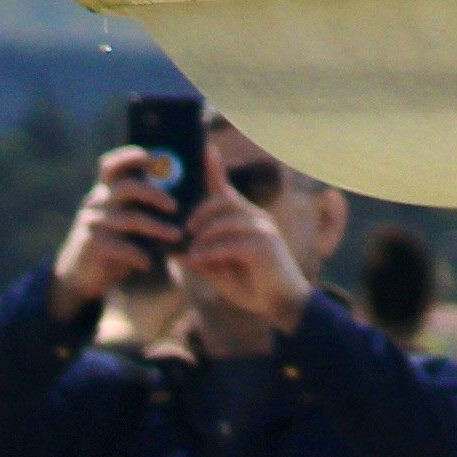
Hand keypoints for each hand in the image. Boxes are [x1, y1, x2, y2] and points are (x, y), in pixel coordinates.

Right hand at [53, 147, 182, 316]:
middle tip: (175, 207)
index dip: (129, 156)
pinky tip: (149, 263)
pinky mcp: (93, 244)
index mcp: (105, 190)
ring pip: (130, 219)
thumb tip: (180, 198)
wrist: (81, 273)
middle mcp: (97, 201)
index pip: (111, 165)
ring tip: (177, 236)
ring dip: (158, 228)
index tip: (152, 158)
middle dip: (155, 194)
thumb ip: (141, 206)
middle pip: (127, 187)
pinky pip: (121, 246)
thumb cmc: (114, 241)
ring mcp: (94, 222)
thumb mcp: (124, 219)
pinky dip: (139, 255)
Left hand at [171, 170, 313, 346]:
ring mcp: (264, 231)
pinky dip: (210, 250)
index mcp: (248, 219)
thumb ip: (201, 259)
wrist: (283, 306)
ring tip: (191, 251)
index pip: (227, 190)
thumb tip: (174, 252)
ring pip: (225, 220)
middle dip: (199, 212)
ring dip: (203, 235)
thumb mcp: (220, 270)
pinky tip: (198, 259)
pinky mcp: (265, 247)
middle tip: (185, 230)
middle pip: (223, 200)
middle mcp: (257, 219)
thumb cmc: (253, 287)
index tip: (205, 150)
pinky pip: (231, 242)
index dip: (215, 170)